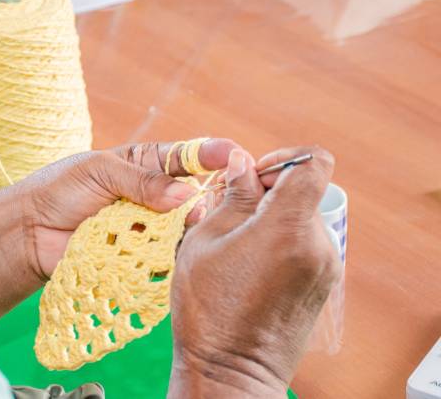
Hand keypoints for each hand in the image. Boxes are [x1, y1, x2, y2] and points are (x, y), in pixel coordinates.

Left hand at [18, 139, 238, 279]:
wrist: (30, 231)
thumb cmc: (59, 190)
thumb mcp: (100, 171)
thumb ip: (142, 181)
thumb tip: (186, 195)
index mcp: (145, 165)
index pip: (186, 157)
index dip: (212, 154)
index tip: (236, 154)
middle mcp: (153, 197)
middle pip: (194, 196)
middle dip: (209, 197)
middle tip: (213, 200)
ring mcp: (147, 228)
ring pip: (184, 229)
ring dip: (190, 228)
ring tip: (193, 227)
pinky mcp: (139, 257)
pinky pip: (166, 257)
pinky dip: (173, 255)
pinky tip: (178, 253)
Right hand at [168, 146, 341, 397]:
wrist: (230, 371)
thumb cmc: (208, 309)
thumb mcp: (205, 240)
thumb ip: (232, 196)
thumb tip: (241, 162)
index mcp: (287, 228)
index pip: (313, 163)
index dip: (283, 158)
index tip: (254, 174)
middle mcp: (317, 245)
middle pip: (304, 189)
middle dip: (268, 190)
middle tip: (230, 209)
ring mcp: (326, 266)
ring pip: (303, 215)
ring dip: (273, 216)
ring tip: (236, 241)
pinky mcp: (323, 283)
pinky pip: (305, 241)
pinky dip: (281, 239)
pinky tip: (250, 261)